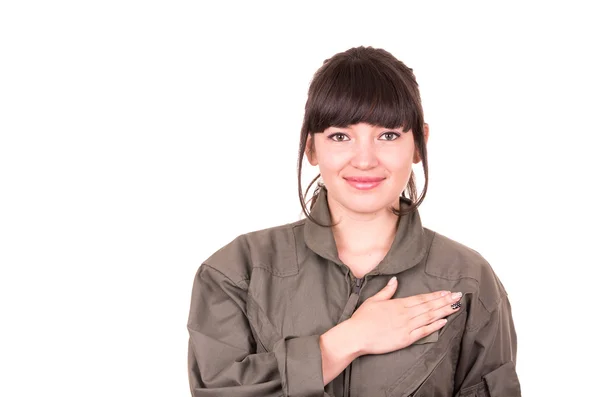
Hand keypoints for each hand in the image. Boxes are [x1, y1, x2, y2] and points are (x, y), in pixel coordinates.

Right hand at [347, 277, 461, 355]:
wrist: (356, 336)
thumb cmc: (362, 318)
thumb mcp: (373, 300)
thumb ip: (387, 291)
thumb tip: (395, 280)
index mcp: (398, 304)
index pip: (421, 298)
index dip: (435, 295)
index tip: (447, 292)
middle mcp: (405, 314)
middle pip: (429, 306)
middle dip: (445, 301)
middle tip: (458, 296)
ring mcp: (406, 327)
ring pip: (429, 317)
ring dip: (443, 311)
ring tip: (455, 306)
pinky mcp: (405, 339)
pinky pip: (424, 332)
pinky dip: (435, 326)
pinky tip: (444, 321)